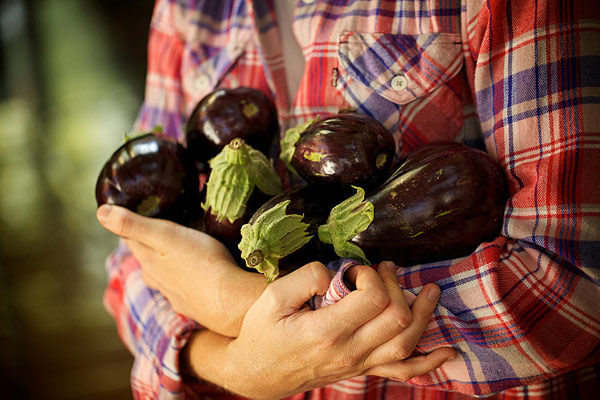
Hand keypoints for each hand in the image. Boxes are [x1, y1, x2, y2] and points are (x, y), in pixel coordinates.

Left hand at [97, 204, 266, 336]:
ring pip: (163, 274)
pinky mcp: (192, 303)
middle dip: (150, 243)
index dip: (132, 223)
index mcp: (147, 259)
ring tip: (178, 248)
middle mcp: (156, 279)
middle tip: (163, 225)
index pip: (131, 238)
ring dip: (166, 262)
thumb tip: (100, 212)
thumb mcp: (165, 235)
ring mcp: (174, 293)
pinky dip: (184, 278)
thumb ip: (133, 225)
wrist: (228, 300)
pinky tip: (194, 275)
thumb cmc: (200, 262)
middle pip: (146, 257)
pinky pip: (182, 287)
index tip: (139, 208)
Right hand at [184, 262, 455, 398]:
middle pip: (397, 318)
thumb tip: (336, 272)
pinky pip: (402, 370)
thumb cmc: (263, 332)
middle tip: (385, 269)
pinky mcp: (361, 370)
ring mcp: (358, 365)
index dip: (372, 275)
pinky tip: (447, 351)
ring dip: (423, 314)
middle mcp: (349, 352)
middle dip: (397, 285)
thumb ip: (305, 278)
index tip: (355, 270)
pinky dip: (428, 362)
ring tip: (430, 291)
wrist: (257, 373)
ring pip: (407, 342)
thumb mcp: (271, 298)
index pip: (373, 298)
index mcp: (326, 331)